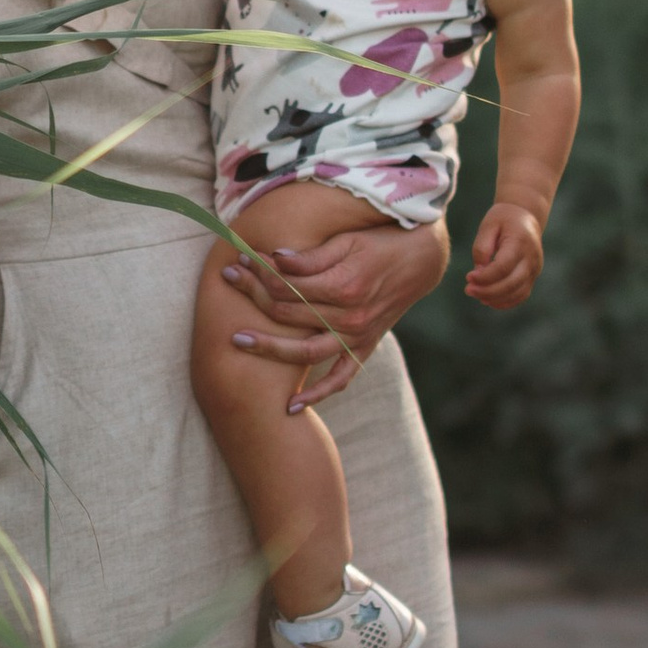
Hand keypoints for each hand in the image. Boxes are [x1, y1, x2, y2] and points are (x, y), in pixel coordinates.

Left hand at [219, 216, 447, 406]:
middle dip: (255, 295)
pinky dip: (318, 394)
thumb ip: (311, 256)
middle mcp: (350, 317)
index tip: (239, 260)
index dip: (260, 272)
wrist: (419, 261)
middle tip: (227, 281)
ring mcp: (357, 337)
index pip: (289, 285)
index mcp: (345, 286)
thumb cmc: (379, 245)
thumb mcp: (347, 241)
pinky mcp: (364, 347)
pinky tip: (292, 406)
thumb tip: (275, 259)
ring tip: (237, 340)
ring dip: (270, 348)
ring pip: (306, 352)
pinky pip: (340, 378)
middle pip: (290, 314)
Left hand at [464, 202, 543, 309]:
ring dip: (495, 299)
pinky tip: (488, 300)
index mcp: (520, 242)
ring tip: (475, 294)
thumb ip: (481, 248)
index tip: (468, 277)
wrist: (526, 216)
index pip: (503, 267)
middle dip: (487, 291)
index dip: (484, 277)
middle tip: (468, 290)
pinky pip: (521, 295)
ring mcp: (535, 269)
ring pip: (517, 293)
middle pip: (511, 284)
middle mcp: (531, 258)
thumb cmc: (503, 219)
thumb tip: (479, 272)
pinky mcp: (533, 276)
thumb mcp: (488, 225)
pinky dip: (505, 302)